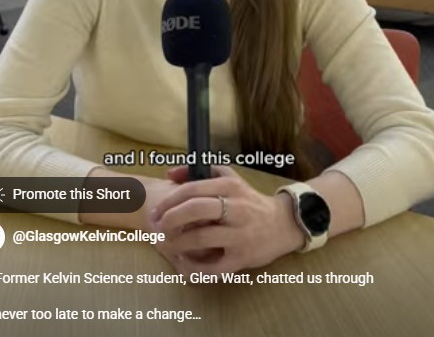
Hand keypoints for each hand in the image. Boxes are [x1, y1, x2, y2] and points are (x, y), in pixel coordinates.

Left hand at [150, 165, 303, 277]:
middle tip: (157, 227)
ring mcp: (240, 234)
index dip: (170, 200)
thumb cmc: (248, 200)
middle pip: (195, 210)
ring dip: (177, 243)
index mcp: (230, 186)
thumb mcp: (229, 178)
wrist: (281, 224)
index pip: (193, 189)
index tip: (156, 211)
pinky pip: (214, 267)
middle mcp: (236, 207)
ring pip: (201, 238)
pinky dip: (194, 267)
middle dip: (170, 218)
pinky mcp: (243, 257)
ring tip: (166, 244)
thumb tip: (169, 173)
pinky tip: (183, 263)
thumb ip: (200, 171)